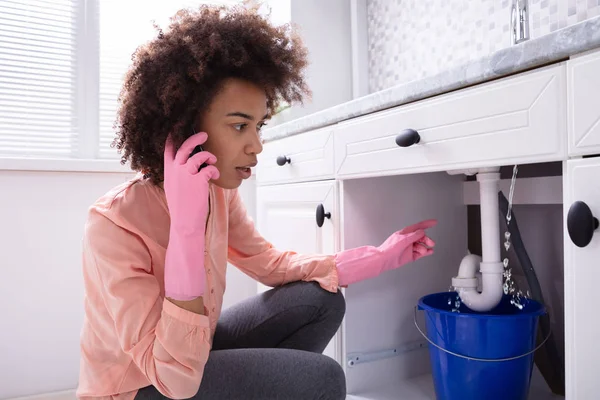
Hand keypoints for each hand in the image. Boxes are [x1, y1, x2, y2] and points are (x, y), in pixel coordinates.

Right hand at [163, 132, 219, 300]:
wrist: (185, 223)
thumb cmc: (181, 206)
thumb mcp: (173, 187)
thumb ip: (176, 174)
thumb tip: (184, 163)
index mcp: (168, 171)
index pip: (168, 148)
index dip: (173, 135)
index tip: (178, 126)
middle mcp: (176, 171)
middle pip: (184, 146)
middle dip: (195, 138)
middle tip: (204, 134)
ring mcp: (186, 175)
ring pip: (199, 156)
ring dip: (209, 156)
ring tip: (213, 160)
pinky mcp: (198, 181)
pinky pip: (209, 168)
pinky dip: (214, 170)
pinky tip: (215, 176)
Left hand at [378, 219, 436, 268]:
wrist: (385, 260)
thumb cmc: (390, 248)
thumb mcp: (403, 240)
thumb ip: (414, 236)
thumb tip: (422, 232)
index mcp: (405, 233)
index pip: (418, 227)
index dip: (426, 224)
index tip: (434, 222)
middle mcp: (408, 240)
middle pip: (421, 237)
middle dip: (427, 239)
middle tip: (431, 242)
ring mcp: (409, 248)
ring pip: (421, 246)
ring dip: (424, 247)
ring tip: (423, 250)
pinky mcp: (410, 256)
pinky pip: (420, 253)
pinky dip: (426, 252)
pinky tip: (430, 252)